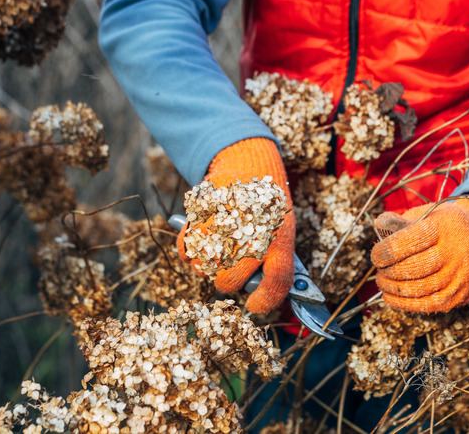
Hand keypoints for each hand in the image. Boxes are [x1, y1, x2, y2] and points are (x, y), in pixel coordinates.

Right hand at [177, 138, 294, 313]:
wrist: (247, 162)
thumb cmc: (267, 203)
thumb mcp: (283, 228)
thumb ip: (277, 260)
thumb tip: (263, 294)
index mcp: (279, 239)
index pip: (276, 281)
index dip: (265, 301)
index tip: (254, 306)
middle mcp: (251, 234)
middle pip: (229, 282)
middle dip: (229, 282)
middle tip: (232, 269)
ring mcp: (223, 227)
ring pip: (204, 269)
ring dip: (207, 266)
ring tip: (218, 249)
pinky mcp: (198, 217)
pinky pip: (185, 252)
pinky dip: (190, 252)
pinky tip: (201, 241)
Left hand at [370, 197, 468, 312]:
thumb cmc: (442, 225)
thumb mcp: (424, 214)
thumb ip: (399, 221)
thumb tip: (378, 225)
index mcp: (443, 228)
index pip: (405, 244)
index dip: (383, 252)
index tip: (376, 256)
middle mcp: (455, 253)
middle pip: (410, 269)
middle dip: (388, 272)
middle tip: (379, 270)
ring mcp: (460, 276)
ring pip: (418, 289)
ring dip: (393, 288)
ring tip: (384, 282)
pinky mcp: (461, 295)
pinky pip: (428, 305)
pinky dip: (405, 304)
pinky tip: (392, 296)